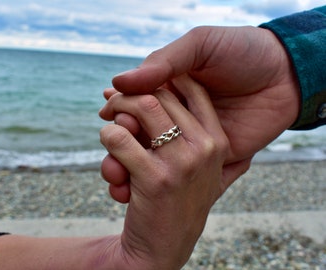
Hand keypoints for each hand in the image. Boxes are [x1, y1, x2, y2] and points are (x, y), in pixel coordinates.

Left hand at [99, 75, 243, 268]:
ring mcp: (182, 163)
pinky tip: (111, 160)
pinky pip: (118, 138)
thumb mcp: (204, 171)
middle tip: (112, 106)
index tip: (141, 88)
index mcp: (217, 141)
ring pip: (140, 108)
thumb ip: (205, 139)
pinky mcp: (154, 180)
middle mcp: (204, 148)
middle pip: (160, 94)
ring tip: (110, 130)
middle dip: (129, 95)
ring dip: (116, 113)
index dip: (163, 80)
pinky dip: (107, 140)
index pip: (193, 88)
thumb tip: (183, 99)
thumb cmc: (178, 201)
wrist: (164, 247)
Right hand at [111, 26, 299, 168]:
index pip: (136, 100)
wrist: (286, 76)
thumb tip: (119, 82)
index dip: (120, 107)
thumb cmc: (243, 52)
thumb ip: (164, 62)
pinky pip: (181, 169)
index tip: (107, 114)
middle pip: (139, 130)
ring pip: (152, 153)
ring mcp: (192, 135)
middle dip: (119, 140)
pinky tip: (133, 186)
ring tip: (115, 175)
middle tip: (111, 145)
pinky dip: (159, 179)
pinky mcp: (210, 155)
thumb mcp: (202, 46)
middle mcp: (177, 112)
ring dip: (128, 165)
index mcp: (171, 86)